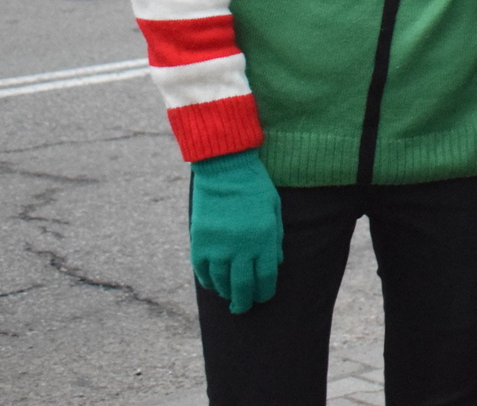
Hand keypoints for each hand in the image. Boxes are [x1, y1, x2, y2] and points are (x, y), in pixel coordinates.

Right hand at [189, 148, 282, 313]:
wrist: (225, 168)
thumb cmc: (255, 186)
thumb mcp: (274, 209)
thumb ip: (276, 238)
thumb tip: (277, 264)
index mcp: (263, 239)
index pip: (265, 277)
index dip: (265, 292)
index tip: (263, 297)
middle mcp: (240, 247)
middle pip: (243, 287)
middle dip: (245, 302)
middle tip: (244, 308)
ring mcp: (218, 246)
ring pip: (221, 282)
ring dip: (226, 293)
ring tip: (230, 297)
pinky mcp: (199, 242)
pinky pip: (202, 271)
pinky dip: (208, 281)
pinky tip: (213, 285)